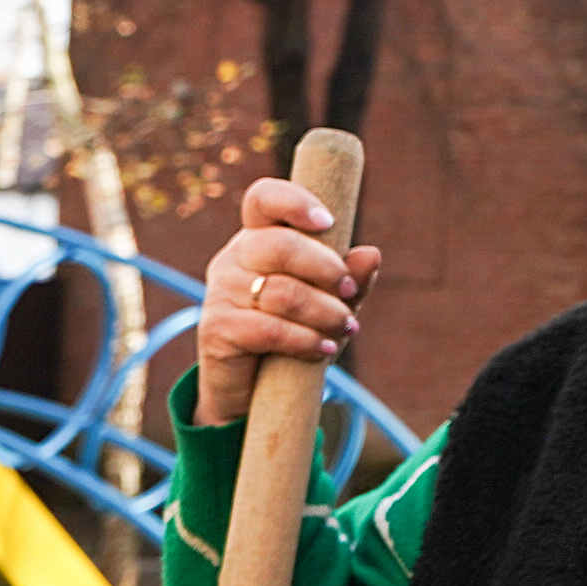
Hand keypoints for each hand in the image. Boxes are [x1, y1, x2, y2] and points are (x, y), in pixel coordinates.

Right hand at [192, 179, 382, 426]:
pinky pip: (268, 329)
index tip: (328, 222)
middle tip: (350, 293)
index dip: (294, 202)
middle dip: (326, 269)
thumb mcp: (330, 302)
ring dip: (324, 313)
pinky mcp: (215, 329)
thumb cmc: (297, 330)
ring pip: (280, 292)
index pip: (264, 198)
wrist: (252, 388)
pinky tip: (322, 349)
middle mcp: (235, 256)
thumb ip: (350, 278)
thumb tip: (371, 254)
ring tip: (345, 328)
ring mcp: (220, 291)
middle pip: (279, 246)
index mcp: (260, 235)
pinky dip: (304, 340)